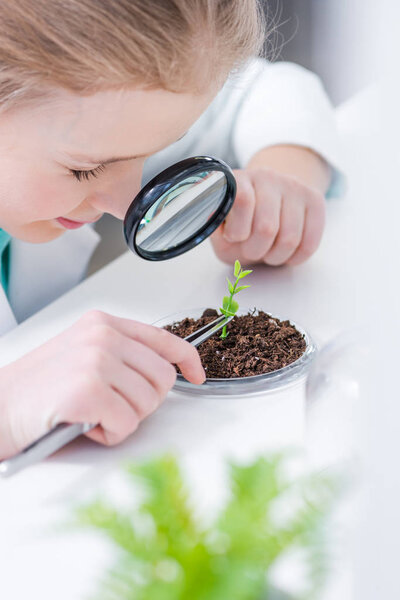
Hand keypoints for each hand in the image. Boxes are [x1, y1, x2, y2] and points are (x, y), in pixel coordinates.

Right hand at [0, 310, 204, 458]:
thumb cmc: (37, 387)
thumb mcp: (81, 353)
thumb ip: (120, 354)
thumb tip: (161, 371)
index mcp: (103, 323)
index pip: (164, 338)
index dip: (188, 360)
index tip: (196, 375)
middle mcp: (102, 336)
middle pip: (162, 378)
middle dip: (145, 401)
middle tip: (115, 407)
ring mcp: (95, 361)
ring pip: (148, 403)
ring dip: (125, 419)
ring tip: (94, 415)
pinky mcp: (87, 391)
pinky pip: (127, 424)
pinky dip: (110, 434)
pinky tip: (86, 425)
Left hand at [211, 167, 325, 265]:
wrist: (267, 206)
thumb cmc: (240, 224)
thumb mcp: (221, 230)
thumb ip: (218, 232)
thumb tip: (228, 233)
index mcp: (237, 180)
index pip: (243, 201)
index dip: (238, 230)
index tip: (235, 236)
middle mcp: (266, 177)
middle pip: (267, 227)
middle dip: (256, 251)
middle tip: (251, 250)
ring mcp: (294, 186)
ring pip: (290, 238)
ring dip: (276, 257)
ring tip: (268, 252)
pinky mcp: (315, 199)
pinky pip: (310, 242)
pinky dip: (296, 258)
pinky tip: (286, 254)